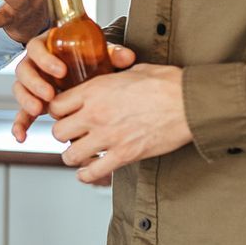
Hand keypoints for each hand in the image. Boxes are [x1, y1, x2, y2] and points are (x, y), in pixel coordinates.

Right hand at [12, 41, 136, 141]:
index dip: (45, 60)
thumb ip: (111, 53)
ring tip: (40, 110)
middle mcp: (35, 64)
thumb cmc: (88, 57)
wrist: (83, 67)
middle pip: (24, 70)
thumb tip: (127, 57)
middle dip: (35, 83)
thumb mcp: (98, 53)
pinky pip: (21, 113)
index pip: (37, 48)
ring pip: (20, 89)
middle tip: (49, 94)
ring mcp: (32, 83)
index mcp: (47, 47)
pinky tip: (22, 136)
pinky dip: (19, 124)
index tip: (61, 71)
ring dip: (26, 100)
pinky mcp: (33, 101)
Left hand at [48, 64, 193, 184]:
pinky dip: (87, 175)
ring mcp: (108, 136)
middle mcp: (95, 114)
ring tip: (81, 154)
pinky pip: (93, 171)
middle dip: (63, 134)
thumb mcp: (134, 70)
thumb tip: (114, 76)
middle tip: (73, 135)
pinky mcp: (124, 155)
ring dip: (73, 156)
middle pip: (58, 132)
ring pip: (70, 155)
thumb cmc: (168, 83)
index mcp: (95, 90)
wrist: (190, 102)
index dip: (57, 112)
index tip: (65, 114)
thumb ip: (115, 76)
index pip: (56, 106)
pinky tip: (88, 172)